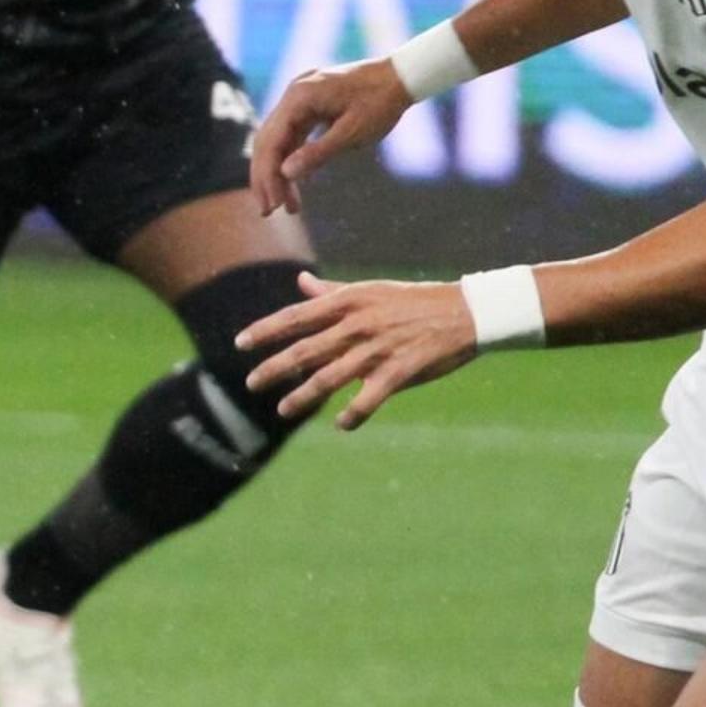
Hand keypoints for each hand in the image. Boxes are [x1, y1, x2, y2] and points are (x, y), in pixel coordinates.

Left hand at [235, 271, 477, 428]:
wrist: (465, 312)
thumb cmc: (413, 301)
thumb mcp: (369, 290)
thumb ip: (332, 292)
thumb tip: (300, 282)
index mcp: (347, 302)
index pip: (295, 317)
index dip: (264, 330)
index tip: (239, 343)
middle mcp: (356, 325)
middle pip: (304, 350)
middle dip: (273, 369)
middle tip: (250, 383)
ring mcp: (377, 349)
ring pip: (328, 378)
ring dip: (302, 397)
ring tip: (282, 410)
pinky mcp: (399, 371)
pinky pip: (368, 399)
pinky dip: (353, 414)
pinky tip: (341, 424)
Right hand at [249, 56, 409, 212]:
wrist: (402, 75)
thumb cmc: (381, 102)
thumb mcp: (353, 132)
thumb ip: (318, 153)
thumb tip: (286, 173)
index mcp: (299, 97)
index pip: (271, 141)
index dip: (268, 175)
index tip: (273, 205)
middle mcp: (293, 94)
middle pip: (268, 141)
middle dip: (267, 177)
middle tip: (269, 211)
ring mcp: (300, 98)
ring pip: (279, 140)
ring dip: (279, 171)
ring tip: (286, 204)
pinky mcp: (310, 104)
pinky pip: (293, 134)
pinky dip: (294, 158)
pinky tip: (299, 182)